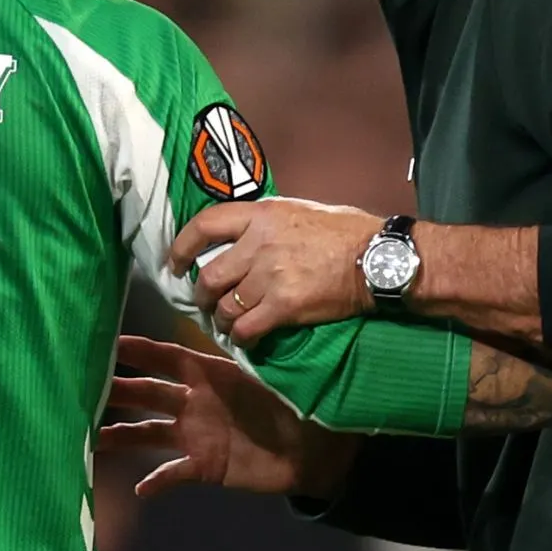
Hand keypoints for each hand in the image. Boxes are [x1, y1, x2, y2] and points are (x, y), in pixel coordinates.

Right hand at [97, 335, 359, 498]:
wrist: (313, 451)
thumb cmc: (295, 405)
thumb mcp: (272, 378)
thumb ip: (247, 362)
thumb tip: (236, 331)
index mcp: (210, 374)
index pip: (169, 358)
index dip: (140, 351)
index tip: (109, 342)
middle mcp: (195, 402)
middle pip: (149, 393)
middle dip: (119, 389)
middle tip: (84, 388)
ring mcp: (196, 435)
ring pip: (150, 433)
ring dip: (123, 435)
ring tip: (93, 440)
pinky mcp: (205, 466)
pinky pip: (175, 472)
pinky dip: (158, 481)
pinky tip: (141, 488)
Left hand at [168, 197, 383, 346]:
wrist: (377, 258)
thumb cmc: (346, 231)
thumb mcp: (299, 211)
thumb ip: (266, 223)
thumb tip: (244, 236)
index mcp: (262, 214)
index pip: (205, 225)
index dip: (182, 246)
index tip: (175, 263)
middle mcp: (259, 243)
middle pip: (209, 276)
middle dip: (202, 296)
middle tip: (207, 304)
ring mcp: (270, 276)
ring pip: (225, 307)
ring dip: (222, 321)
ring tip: (228, 324)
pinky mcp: (284, 306)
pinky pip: (247, 328)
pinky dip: (241, 338)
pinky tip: (246, 339)